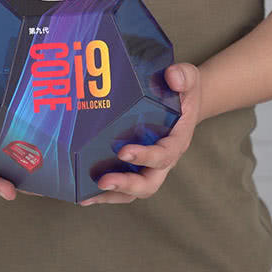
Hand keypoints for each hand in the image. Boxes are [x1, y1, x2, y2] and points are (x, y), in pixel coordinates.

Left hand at [78, 63, 201, 205]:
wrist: (183, 101)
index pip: (164, 155)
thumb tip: (171, 76)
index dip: (145, 156)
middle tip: (103, 181)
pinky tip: (83, 193)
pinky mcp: (135, 166)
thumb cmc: (184, 90)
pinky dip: (104, 193)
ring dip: (111, 195)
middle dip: (126, 185)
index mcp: (176, 141)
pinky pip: (122, 186)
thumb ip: (183, 76)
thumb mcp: (188, 78)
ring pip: (134, 190)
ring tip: (86, 195)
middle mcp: (163, 159)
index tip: (124, 152)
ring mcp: (148, 166)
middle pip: (149, 183)